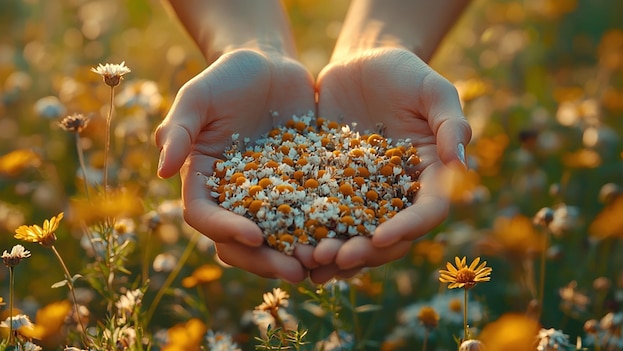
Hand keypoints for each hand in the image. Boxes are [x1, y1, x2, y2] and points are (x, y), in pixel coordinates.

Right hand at [155, 49, 315, 282]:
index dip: (225, 230)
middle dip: (265, 259)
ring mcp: (268, 196)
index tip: (254, 235)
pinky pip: (309, 215)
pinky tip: (346, 239)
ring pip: (276, 237)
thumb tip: (162, 172)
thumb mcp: (199, 95)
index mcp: (203, 179)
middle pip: (240, 241)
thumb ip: (179, 129)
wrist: (269, 65)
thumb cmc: (227, 76)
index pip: (205, 216)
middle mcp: (233, 196)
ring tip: (324, 262)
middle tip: (296, 271)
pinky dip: (323, 231)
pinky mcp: (299, 187)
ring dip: (296, 255)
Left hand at [311, 47, 471, 281]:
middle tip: (336, 258)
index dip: (407, 228)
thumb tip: (460, 164)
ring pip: (356, 235)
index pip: (427, 212)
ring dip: (336, 253)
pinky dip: (312, 234)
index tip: (381, 236)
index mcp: (431, 177)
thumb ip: (450, 122)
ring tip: (309, 261)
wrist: (362, 63)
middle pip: (389, 236)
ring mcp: (366, 195)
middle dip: (365, 251)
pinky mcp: (334, 187)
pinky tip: (290, 245)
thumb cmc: (405, 73)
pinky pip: (325, 216)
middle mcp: (400, 195)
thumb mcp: (432, 89)